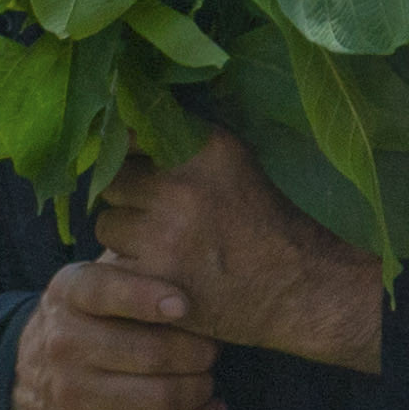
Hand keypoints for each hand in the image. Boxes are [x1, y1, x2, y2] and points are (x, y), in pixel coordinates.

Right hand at [5, 258, 223, 409]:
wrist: (30, 379)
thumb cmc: (87, 319)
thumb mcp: (92, 282)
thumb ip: (132, 264)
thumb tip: (192, 249)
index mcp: (68, 294)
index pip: (104, 291)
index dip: (146, 297)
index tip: (185, 304)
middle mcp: (64, 342)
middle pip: (148, 352)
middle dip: (197, 352)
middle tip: (214, 348)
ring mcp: (74, 394)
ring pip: (158, 398)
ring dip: (199, 390)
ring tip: (209, 379)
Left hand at [96, 130, 383, 373]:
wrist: (301, 287)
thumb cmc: (264, 221)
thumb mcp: (233, 160)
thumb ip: (181, 139)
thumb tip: (118, 122)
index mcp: (200, 147)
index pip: (126, 136)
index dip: (127, 156)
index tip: (136, 170)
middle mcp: (180, 186)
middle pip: (113, 181)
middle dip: (128, 198)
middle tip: (158, 217)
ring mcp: (165, 233)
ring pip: (107, 224)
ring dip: (126, 237)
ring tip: (162, 247)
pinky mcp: (155, 276)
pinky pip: (114, 265)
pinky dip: (132, 272)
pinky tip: (160, 274)